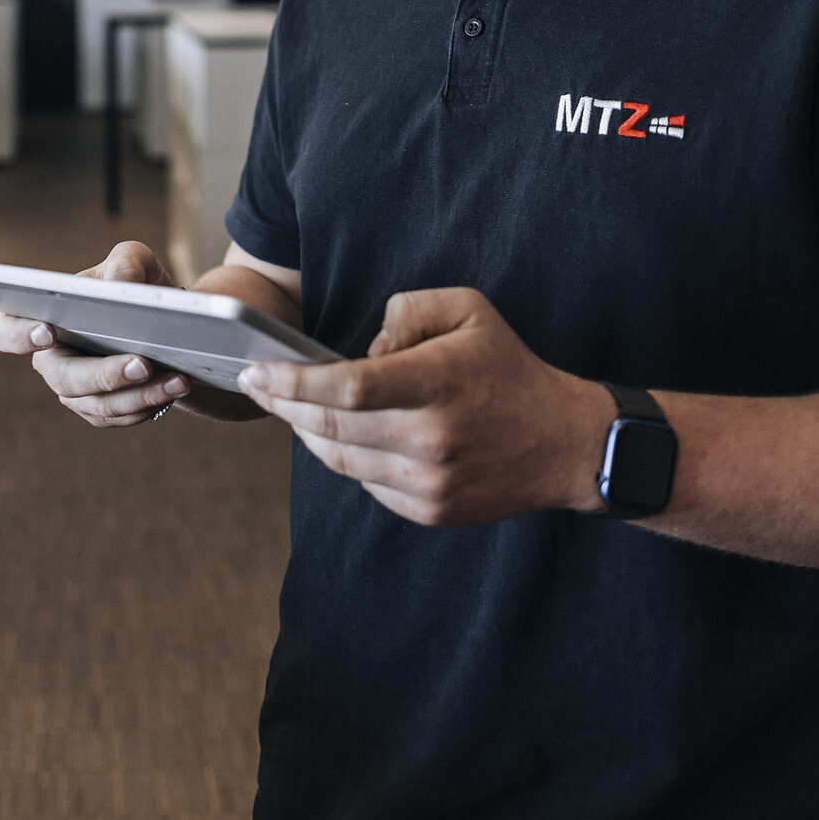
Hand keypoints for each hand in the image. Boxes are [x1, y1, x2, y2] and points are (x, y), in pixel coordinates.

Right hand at [0, 240, 189, 426]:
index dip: (19, 335)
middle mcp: (53, 360)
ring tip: (178, 379)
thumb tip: (120, 284)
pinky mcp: (102, 410)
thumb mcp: (135, 260)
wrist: (166, 319)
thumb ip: (126, 260)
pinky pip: (122, 417)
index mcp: (42, 318)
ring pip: (100, 404)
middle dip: (104, 374)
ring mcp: (76, 391)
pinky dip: (152, 403)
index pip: (6, 332)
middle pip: (65, 378)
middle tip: (143, 363)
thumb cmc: (135, 284)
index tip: (48, 331)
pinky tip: (177, 387)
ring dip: (142, 394)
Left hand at [237, 287, 611, 524]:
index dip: (293, 383)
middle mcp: (431, 438)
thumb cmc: (507, 366)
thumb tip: (365, 348)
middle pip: (332, 429)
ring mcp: (430, 482)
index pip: (348, 387)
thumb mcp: (469, 309)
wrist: (562, 443)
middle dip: (284, 407)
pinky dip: (347, 457)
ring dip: (308, 433)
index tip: (256, 371)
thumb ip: (408, 311)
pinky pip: (367, 483)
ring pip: (342, 460)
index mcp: (439, 382)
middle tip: (257, 385)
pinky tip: (344, 433)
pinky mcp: (430, 510)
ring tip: (291, 407)